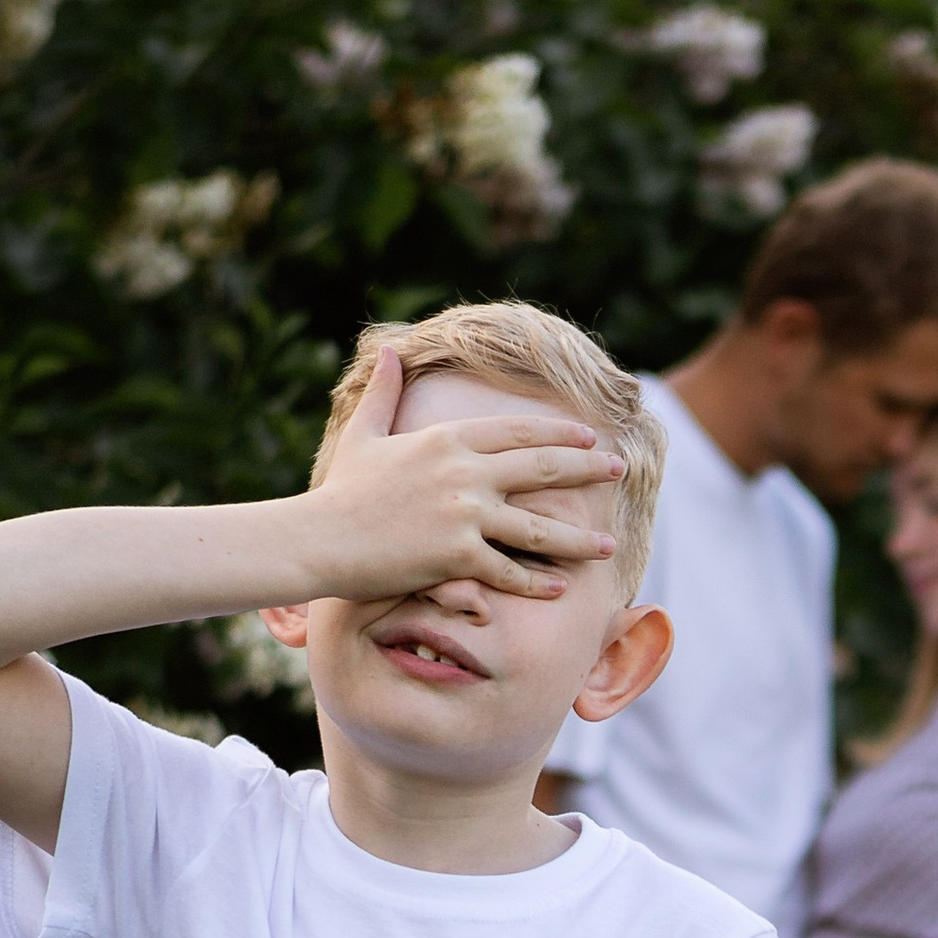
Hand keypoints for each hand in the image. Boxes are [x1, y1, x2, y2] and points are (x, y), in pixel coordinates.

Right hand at [300, 344, 624, 602]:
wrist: (318, 538)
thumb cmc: (340, 491)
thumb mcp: (364, 433)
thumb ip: (385, 392)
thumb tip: (390, 350)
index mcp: (448, 439)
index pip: (518, 431)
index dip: (558, 433)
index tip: (588, 436)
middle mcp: (464, 473)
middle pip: (541, 467)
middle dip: (586, 469)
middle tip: (619, 469)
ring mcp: (463, 515)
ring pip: (536, 528)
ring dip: (576, 539)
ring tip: (607, 546)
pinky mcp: (456, 557)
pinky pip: (508, 572)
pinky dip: (536, 582)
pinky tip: (560, 588)